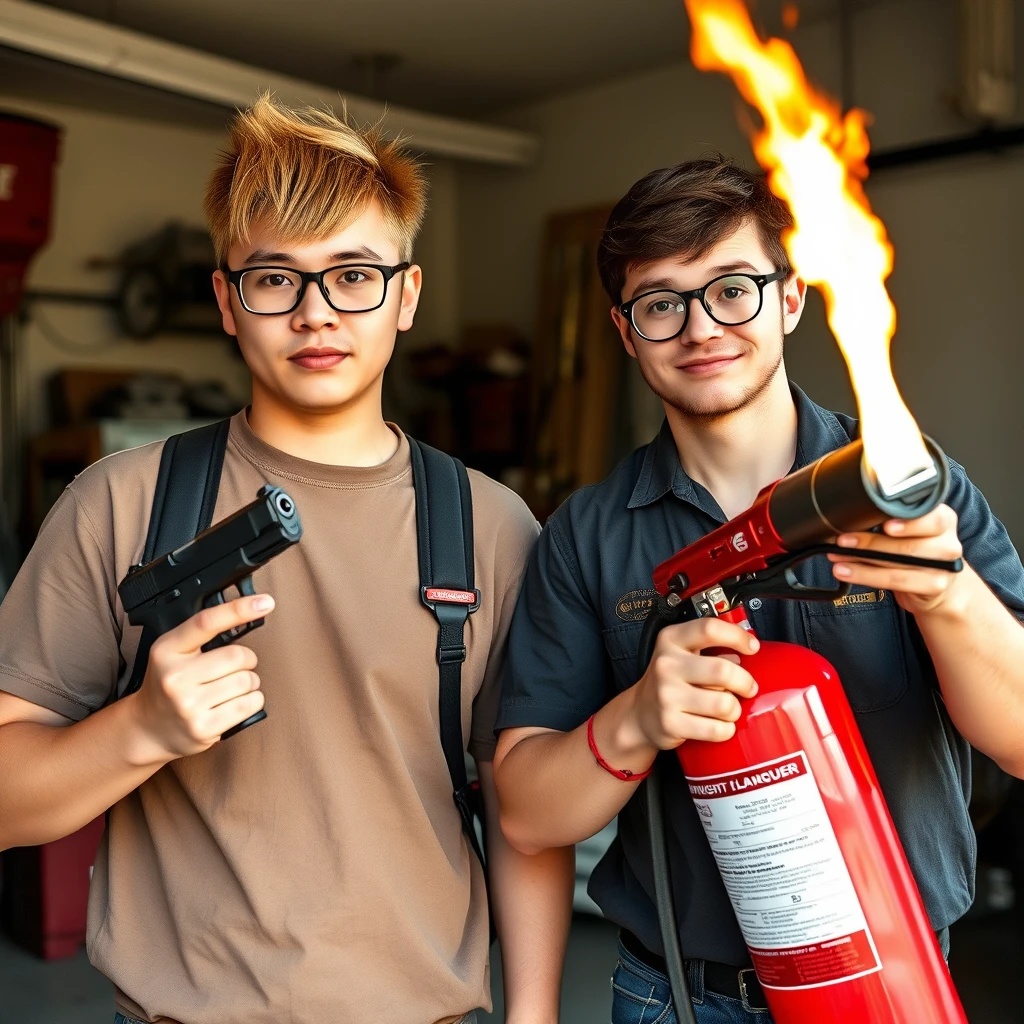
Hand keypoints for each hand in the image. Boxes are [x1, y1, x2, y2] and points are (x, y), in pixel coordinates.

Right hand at [128, 593, 273, 760]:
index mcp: (167, 649)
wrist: (148, 728)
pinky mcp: (203, 728)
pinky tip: (234, 703)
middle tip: (235, 667)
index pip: (206, 622)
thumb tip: (248, 612)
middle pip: (237, 656)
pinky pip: (250, 704)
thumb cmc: (169, 683)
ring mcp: (188, 705)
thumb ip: (203, 635)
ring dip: (250, 682)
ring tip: (231, 688)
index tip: (264, 602)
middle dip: (246, 660)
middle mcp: (175, 677)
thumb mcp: (173, 652)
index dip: (239, 609)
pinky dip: (252, 700)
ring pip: (247, 681)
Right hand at [629, 617, 759, 748]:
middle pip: (722, 671)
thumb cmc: (671, 682)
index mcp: (671, 640)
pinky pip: (716, 730)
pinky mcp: (671, 723)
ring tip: (728, 709)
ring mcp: (666, 695)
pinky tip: (719, 725)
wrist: (640, 714)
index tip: (752, 647)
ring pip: (724, 704)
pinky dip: (726, 730)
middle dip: (745, 683)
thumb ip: (711, 649)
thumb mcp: (682, 654)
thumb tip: (745, 652)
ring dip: (735, 710)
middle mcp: (666, 664)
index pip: (709, 629)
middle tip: (748, 688)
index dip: (737, 636)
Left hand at [827, 504, 965, 614]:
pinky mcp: (934, 586)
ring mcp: (943, 566)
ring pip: (900, 563)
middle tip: (842, 541)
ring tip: (838, 558)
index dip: (908, 523)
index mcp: (942, 519)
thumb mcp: (909, 531)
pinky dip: (867, 576)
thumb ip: (888, 522)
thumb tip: (848, 521)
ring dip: (863, 562)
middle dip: (870, 542)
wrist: (936, 584)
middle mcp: (947, 541)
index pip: (931, 517)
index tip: (885, 525)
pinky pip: (897, 581)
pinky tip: (848, 572)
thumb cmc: (915, 550)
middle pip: (909, 543)